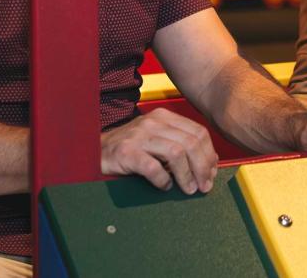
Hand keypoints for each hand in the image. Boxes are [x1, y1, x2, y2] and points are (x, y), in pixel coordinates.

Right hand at [100, 108, 218, 194]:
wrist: (94, 152)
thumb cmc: (130, 150)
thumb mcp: (157, 141)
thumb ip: (181, 146)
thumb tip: (210, 164)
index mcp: (164, 117)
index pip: (198, 132)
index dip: (209, 154)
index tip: (212, 173)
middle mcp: (153, 122)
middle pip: (191, 142)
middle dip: (202, 167)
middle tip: (204, 187)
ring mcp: (138, 136)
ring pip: (176, 153)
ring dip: (187, 175)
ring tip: (189, 189)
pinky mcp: (126, 152)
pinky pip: (153, 167)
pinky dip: (163, 180)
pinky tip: (164, 187)